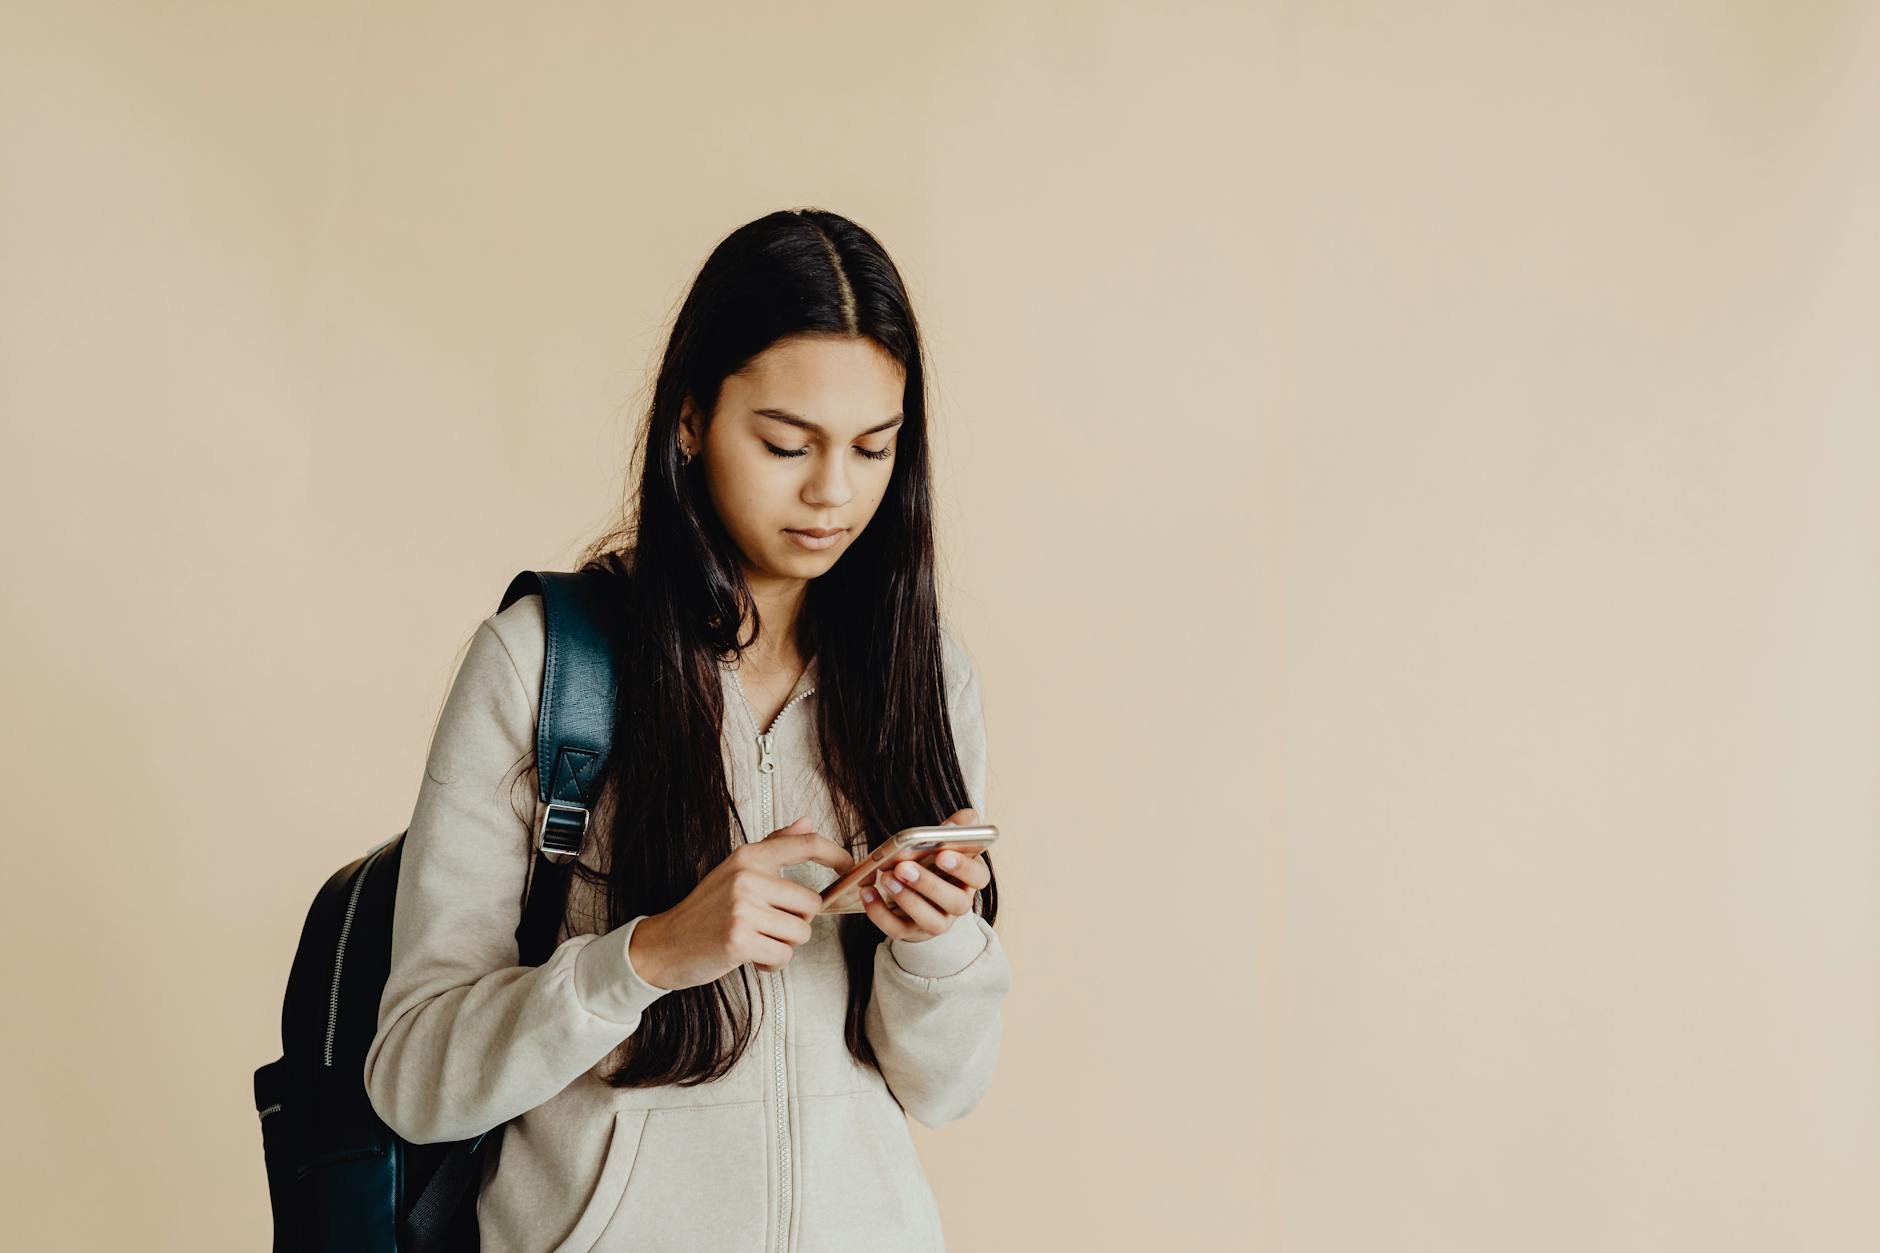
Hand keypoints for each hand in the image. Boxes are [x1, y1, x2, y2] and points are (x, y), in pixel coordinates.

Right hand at [630, 816, 854, 987]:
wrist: (664, 945)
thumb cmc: (705, 910)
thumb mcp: (736, 869)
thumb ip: (774, 845)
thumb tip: (806, 821)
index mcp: (748, 856)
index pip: (806, 845)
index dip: (835, 855)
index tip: (849, 868)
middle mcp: (747, 877)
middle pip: (811, 903)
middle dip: (797, 923)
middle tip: (768, 927)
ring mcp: (743, 908)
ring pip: (800, 932)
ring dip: (783, 945)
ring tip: (756, 941)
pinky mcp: (739, 940)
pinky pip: (783, 955)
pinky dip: (772, 963)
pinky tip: (752, 958)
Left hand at [860, 807, 989, 943]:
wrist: (921, 896)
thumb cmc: (935, 864)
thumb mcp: (947, 844)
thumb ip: (957, 828)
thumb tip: (958, 821)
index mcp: (970, 879)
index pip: (979, 876)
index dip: (963, 867)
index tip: (942, 854)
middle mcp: (958, 904)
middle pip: (955, 902)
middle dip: (928, 884)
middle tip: (903, 866)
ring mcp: (937, 922)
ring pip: (929, 920)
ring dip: (906, 899)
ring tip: (885, 877)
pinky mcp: (912, 933)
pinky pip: (897, 930)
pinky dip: (880, 913)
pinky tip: (867, 892)